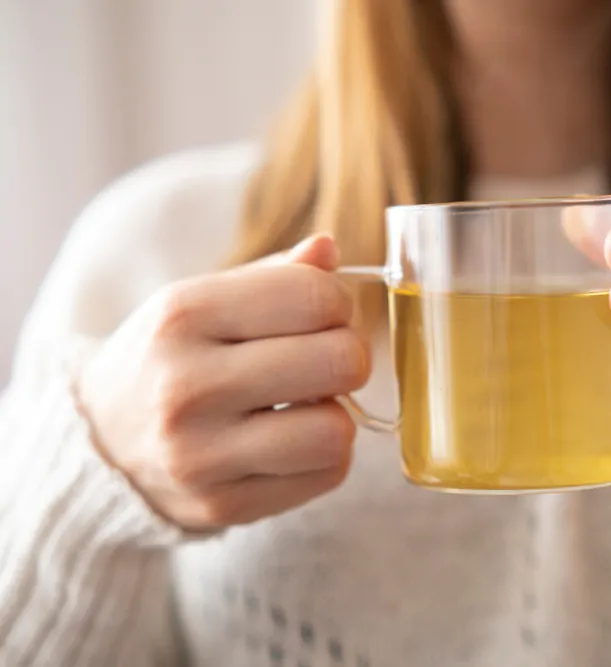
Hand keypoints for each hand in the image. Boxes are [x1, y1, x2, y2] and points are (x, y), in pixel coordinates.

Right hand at [77, 235, 369, 530]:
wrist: (100, 443)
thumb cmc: (171, 359)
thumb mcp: (204, 301)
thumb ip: (274, 275)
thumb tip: (329, 250)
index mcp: (184, 314)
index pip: (315, 297)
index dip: (338, 303)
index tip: (323, 314)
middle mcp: (187, 386)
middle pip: (340, 362)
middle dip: (348, 356)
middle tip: (324, 360)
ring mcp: (201, 455)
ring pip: (337, 431)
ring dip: (337, 415)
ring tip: (307, 406)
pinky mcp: (222, 505)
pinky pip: (328, 475)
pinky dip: (325, 455)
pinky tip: (291, 441)